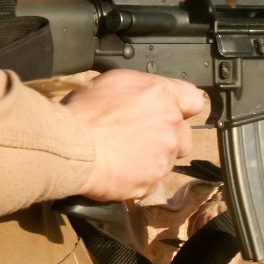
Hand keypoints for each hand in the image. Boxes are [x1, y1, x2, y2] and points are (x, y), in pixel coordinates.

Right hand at [62, 70, 206, 200]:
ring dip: (152, 158)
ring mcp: (164, 155)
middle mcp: (170, 124)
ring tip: (124, 154)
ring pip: (168, 159)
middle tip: (141, 137)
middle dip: (168, 137)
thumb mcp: (111, 83)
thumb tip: (142, 96)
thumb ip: (139, 89)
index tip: (172, 113)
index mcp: (161, 94)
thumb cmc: (83, 114)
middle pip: (184, 134)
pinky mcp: (153, 181)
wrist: (70, 148)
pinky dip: (139, 178)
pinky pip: (152, 181)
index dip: (182, 108)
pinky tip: (119, 169)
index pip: (193, 99)